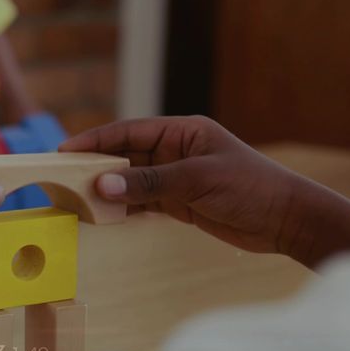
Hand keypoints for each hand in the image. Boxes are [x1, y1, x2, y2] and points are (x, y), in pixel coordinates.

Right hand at [59, 116, 309, 254]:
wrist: (285, 219)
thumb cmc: (250, 187)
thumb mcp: (197, 180)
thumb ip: (149, 183)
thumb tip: (103, 184)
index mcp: (182, 132)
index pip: (129, 131)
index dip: (96, 140)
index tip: (66, 150)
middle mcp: (176, 151)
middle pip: (126, 155)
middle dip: (96, 166)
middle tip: (64, 177)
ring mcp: (176, 177)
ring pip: (131, 180)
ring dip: (108, 189)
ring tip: (77, 199)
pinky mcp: (179, 202)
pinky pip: (142, 201)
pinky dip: (123, 208)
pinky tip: (104, 214)